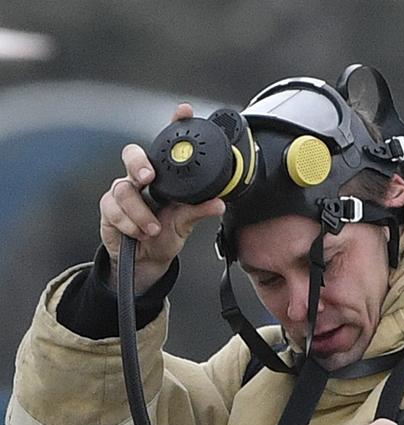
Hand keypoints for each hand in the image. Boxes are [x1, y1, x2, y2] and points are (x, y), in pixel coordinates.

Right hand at [99, 103, 225, 293]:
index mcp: (164, 177)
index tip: (184, 112)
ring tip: (153, 229)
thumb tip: (219, 204)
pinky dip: (129, 223)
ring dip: (139, 212)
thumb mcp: (185, 223)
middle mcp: (141, 178)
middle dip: (138, 164)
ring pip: (123, 190)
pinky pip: (113, 209)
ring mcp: (123, 191)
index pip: (167, 146)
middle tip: (148, 178)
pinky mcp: (109, 208)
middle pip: (131, 154)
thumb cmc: (166, 234)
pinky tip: (139, 233)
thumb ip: (198, 211)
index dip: (173, 125)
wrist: (147, 259)